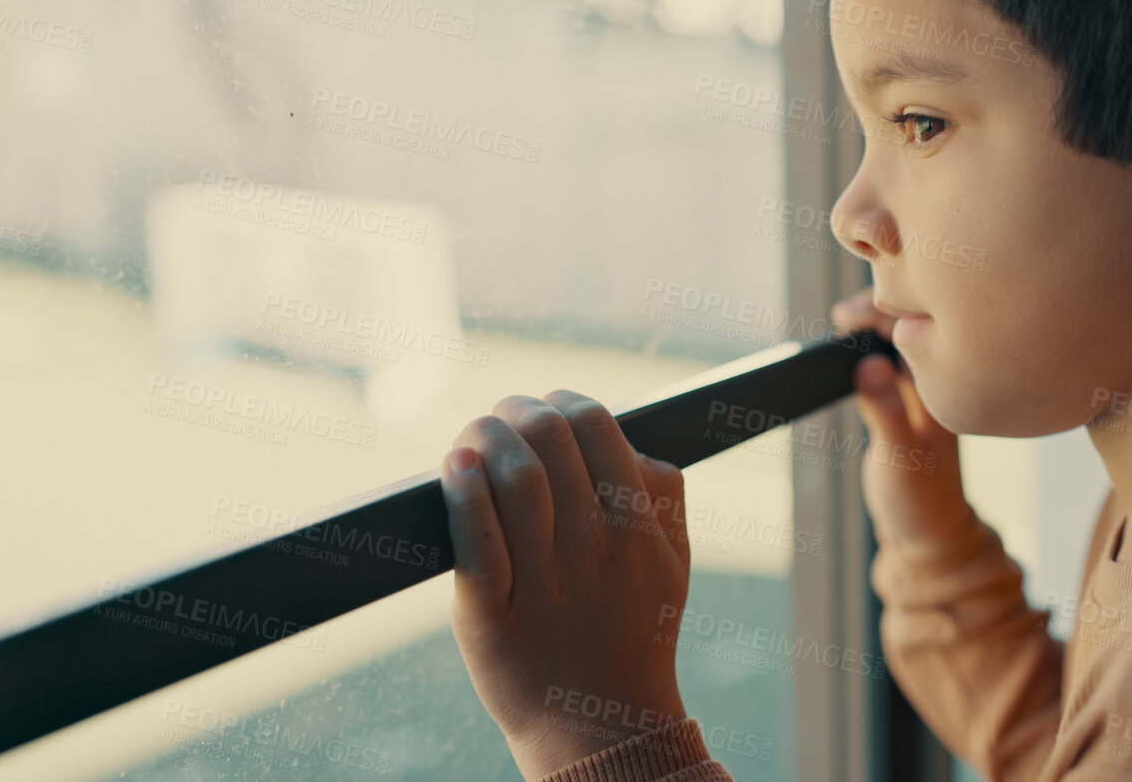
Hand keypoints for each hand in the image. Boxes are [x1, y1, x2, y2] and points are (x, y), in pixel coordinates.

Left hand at [441, 392, 691, 778]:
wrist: (599, 730)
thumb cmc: (635, 637)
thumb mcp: (675, 566)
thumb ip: (666, 499)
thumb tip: (634, 444)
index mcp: (638, 530)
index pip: (598, 426)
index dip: (564, 401)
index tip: (547, 408)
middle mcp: (593, 548)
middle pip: (549, 438)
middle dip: (517, 410)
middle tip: (502, 419)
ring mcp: (543, 581)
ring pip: (512, 477)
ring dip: (483, 437)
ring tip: (473, 439)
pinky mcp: (492, 614)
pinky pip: (475, 542)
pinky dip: (461, 493)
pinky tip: (456, 467)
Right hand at [831, 287, 974, 557]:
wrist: (925, 534)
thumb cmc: (921, 500)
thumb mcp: (901, 456)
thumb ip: (887, 410)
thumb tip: (870, 364)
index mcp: (948, 391)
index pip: (921, 333)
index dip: (887, 313)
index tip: (850, 316)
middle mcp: (938, 386)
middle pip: (911, 329)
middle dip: (878, 312)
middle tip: (842, 317)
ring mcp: (920, 394)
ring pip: (898, 344)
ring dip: (872, 330)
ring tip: (843, 326)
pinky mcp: (901, 405)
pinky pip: (886, 364)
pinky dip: (867, 351)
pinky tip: (847, 350)